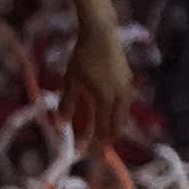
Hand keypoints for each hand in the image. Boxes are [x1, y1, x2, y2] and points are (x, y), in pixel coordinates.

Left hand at [67, 14, 136, 151]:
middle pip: (116, 128)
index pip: (102, 130)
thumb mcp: (70, 79)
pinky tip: (105, 118)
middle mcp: (120, 98)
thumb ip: (67, 103)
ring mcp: (127, 91)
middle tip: (93, 149)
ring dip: (111, 130)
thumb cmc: (82, 56)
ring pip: (122, 119)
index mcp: (105, 99)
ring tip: (98, 137)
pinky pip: (124, 108)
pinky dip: (115, 118)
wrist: (102, 35)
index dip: (94, 144)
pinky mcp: (129, 84)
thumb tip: (60, 125)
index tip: (86, 153)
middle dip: (105, 141)